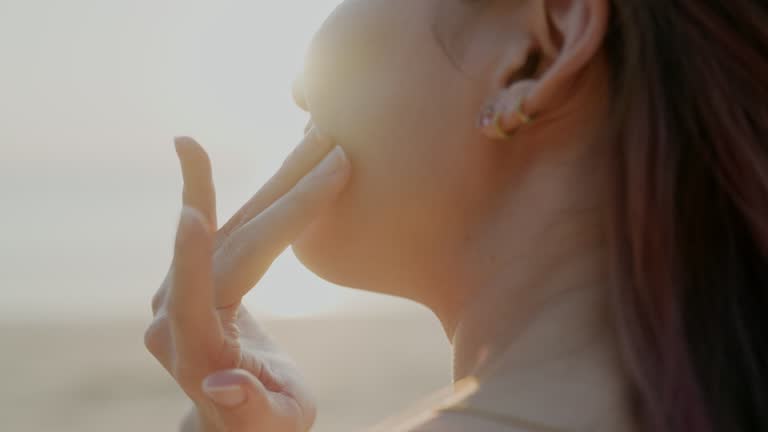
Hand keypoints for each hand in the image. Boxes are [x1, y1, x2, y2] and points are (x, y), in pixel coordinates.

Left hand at [144, 129, 350, 431]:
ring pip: (229, 223)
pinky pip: (224, 224)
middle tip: (326, 146)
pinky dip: (234, 188)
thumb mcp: (271, 425)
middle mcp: (173, 312)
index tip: (190, 210)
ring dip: (276, 181)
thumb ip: (248, 410)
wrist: (242, 417)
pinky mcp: (197, 273)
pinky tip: (199, 150)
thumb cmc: (265, 425)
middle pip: (225, 244)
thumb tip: (222, 382)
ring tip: (309, 137)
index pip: (197, 296)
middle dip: (282, 195)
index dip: (194, 256)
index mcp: (193, 351)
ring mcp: (182, 287)